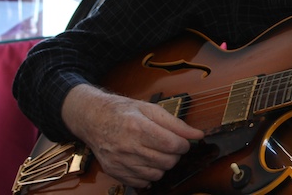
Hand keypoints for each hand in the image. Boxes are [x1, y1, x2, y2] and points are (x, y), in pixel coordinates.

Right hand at [62, 84, 205, 187]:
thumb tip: (198, 134)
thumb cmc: (124, 111)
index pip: (172, 145)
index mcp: (138, 127)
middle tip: (171, 146)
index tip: (183, 142)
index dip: (184, 145)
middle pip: (166, 161)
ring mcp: (120, 161)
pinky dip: (149, 174)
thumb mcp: (150, 109)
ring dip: (163, 165)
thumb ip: (176, 123)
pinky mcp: (115, 172)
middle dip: (175, 155)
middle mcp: (127, 146)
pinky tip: (147, 161)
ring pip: (157, 174)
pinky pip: (142, 182)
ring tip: (157, 152)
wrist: (94, 119)